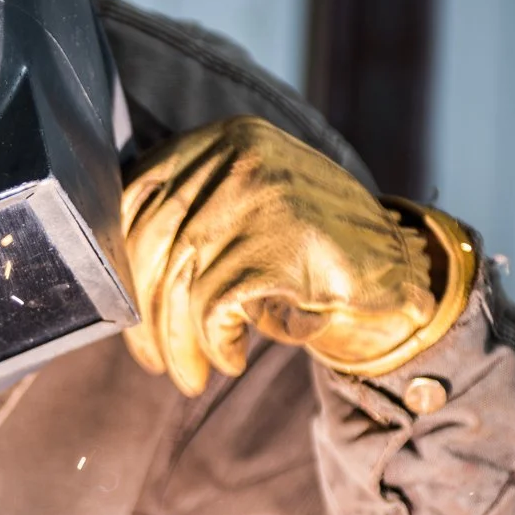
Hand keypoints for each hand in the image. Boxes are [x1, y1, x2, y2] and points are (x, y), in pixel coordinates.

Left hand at [121, 116, 472, 394]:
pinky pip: (215, 308)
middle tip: (153, 362)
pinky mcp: (278, 245)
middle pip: (155, 246)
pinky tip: (230, 359)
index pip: (139, 200)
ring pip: (181, 283)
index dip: (122, 265)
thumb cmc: (311, 249)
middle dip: (147, 317)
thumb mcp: (248, 205)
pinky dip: (215, 344)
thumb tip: (113, 267)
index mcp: (222, 138)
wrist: (401, 272)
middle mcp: (237, 156)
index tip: (126, 315)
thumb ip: (190, 211)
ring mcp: (259, 197)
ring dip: (179, 344)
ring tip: (189, 376)